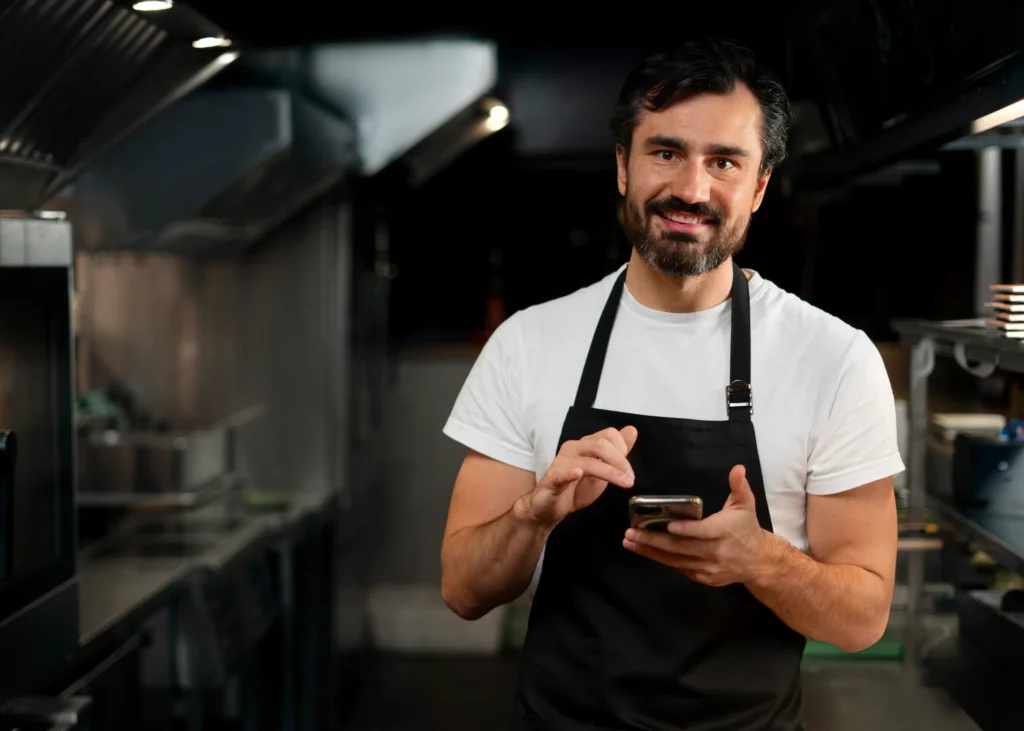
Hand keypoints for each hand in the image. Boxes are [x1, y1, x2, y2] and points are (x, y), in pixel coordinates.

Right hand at [520, 426, 638, 527]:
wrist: (549, 508)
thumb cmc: (575, 488)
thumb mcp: (602, 470)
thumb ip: (617, 452)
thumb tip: (632, 430)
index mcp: (585, 445)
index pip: (608, 435)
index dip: (623, 448)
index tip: (629, 470)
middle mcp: (573, 448)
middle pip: (600, 444)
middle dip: (620, 461)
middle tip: (630, 479)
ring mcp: (562, 463)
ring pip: (588, 460)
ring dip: (609, 471)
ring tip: (623, 483)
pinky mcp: (553, 479)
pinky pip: (562, 473)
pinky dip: (570, 473)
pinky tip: (578, 473)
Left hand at [622, 465, 773, 586]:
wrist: (757, 562)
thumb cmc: (746, 528)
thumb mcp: (746, 504)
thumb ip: (739, 486)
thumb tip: (737, 469)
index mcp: (725, 532)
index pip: (703, 532)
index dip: (687, 529)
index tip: (668, 524)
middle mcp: (715, 552)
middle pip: (681, 548)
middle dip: (653, 540)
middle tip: (631, 532)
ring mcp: (707, 568)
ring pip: (675, 560)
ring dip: (650, 551)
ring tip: (629, 541)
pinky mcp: (702, 577)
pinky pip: (678, 568)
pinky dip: (660, 559)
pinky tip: (644, 550)